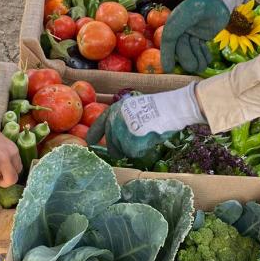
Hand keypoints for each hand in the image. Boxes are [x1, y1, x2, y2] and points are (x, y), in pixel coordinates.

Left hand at [86, 85, 205, 160]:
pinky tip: (149, 140)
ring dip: (134, 148)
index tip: (90, 143)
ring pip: (123, 151)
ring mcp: (120, 135)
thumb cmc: (158, 107)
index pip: (97, 126)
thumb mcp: (134, 107)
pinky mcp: (129, 145)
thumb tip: (120, 133)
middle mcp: (113, 123)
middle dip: (120, 148)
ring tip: (146, 136)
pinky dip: (142, 150)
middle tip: (133, 145)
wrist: (168, 108)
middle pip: (111, 145)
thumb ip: (124, 119)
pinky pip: (134, 154)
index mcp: (113, 111)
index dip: (94, 136)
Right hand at [160, 0, 253, 73]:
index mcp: (174, 23)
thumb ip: (175, 28)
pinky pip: (200, 50)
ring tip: (202, 65)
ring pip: (191, 52)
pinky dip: (203, 56)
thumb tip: (166, 42)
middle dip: (187, 59)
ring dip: (197, 60)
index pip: (169, 42)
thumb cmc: (202, 6)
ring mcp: (192, 34)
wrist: (220, 1)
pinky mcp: (202, 37)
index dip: (167, 56)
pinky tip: (207, 60)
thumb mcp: (186, 15)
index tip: (168, 69)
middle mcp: (181, 30)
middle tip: (194, 68)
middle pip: (181, 49)